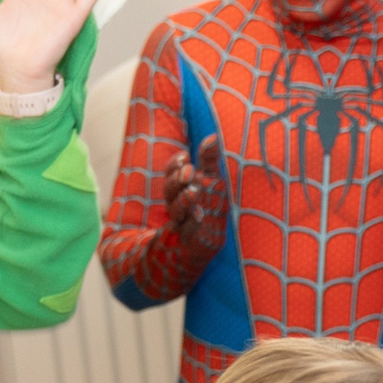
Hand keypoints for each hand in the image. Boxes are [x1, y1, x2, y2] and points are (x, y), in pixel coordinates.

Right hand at [162, 135, 226, 254]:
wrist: (204, 245)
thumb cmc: (208, 209)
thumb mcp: (211, 183)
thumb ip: (209, 161)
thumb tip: (212, 136)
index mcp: (180, 190)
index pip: (171, 174)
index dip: (174, 165)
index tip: (185, 156)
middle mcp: (178, 206)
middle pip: (170, 190)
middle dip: (178, 179)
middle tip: (189, 170)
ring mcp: (183, 225)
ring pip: (176, 211)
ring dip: (184, 200)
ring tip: (194, 191)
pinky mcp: (191, 241)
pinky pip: (188, 232)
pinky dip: (192, 224)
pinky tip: (199, 216)